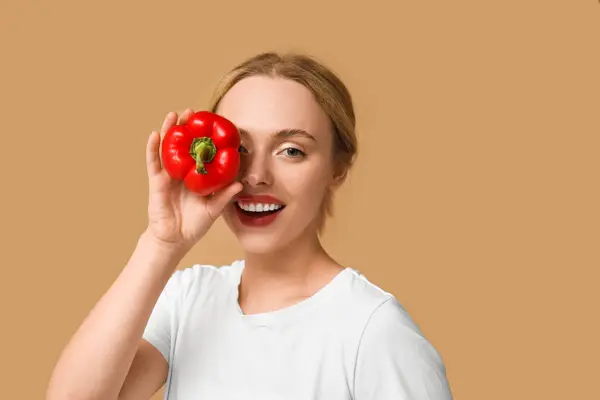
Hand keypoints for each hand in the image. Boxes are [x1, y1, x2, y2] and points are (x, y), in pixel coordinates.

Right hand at [144, 109, 241, 250]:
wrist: (175, 240)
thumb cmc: (194, 224)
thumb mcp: (213, 209)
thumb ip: (224, 196)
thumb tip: (240, 184)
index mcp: (195, 176)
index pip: (199, 152)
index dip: (202, 137)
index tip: (209, 122)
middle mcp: (181, 172)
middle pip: (182, 145)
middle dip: (186, 128)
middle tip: (191, 112)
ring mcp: (167, 175)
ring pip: (167, 148)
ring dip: (169, 131)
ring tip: (173, 115)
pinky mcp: (156, 182)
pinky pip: (153, 162)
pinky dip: (153, 148)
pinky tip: (155, 134)